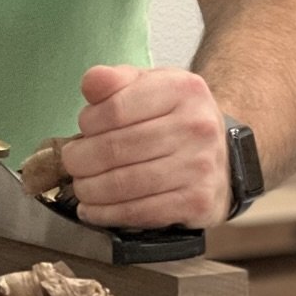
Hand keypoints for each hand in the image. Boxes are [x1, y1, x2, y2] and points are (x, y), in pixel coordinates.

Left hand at [63, 65, 230, 228]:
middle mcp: (196, 126)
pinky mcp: (197, 201)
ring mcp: (199, 166)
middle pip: (116, 148)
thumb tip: (91, 82)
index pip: (116, 108)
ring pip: (124, 184)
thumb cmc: (177, 119)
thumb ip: (117, 81)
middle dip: (80, 160)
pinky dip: (107, 214)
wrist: (223, 156)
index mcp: (183, 89)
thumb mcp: (151, 87)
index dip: (88, 123)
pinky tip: (94, 209)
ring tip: (81, 187)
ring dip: (89, 190)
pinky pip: (139, 212)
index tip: (82, 130)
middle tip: (72, 163)